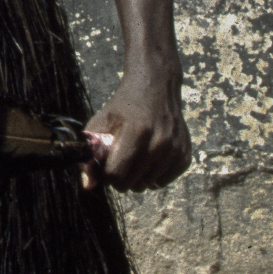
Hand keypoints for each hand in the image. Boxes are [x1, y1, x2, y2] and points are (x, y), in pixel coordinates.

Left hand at [83, 57, 188, 191]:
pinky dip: (153, 175)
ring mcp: (175, 150)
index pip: (116, 174)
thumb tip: (87, 185)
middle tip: (118, 162)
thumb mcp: (102, 122)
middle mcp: (160, 143)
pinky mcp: (185, 156)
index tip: (104, 166)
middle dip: (120, 178)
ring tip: (134, 156)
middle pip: (132, 184)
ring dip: (137, 177)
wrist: (156, 87)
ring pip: (147, 185)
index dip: (105, 174)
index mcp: (137, 132)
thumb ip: (91, 153)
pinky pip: (163, 182)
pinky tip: (149, 158)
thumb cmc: (124, 106)